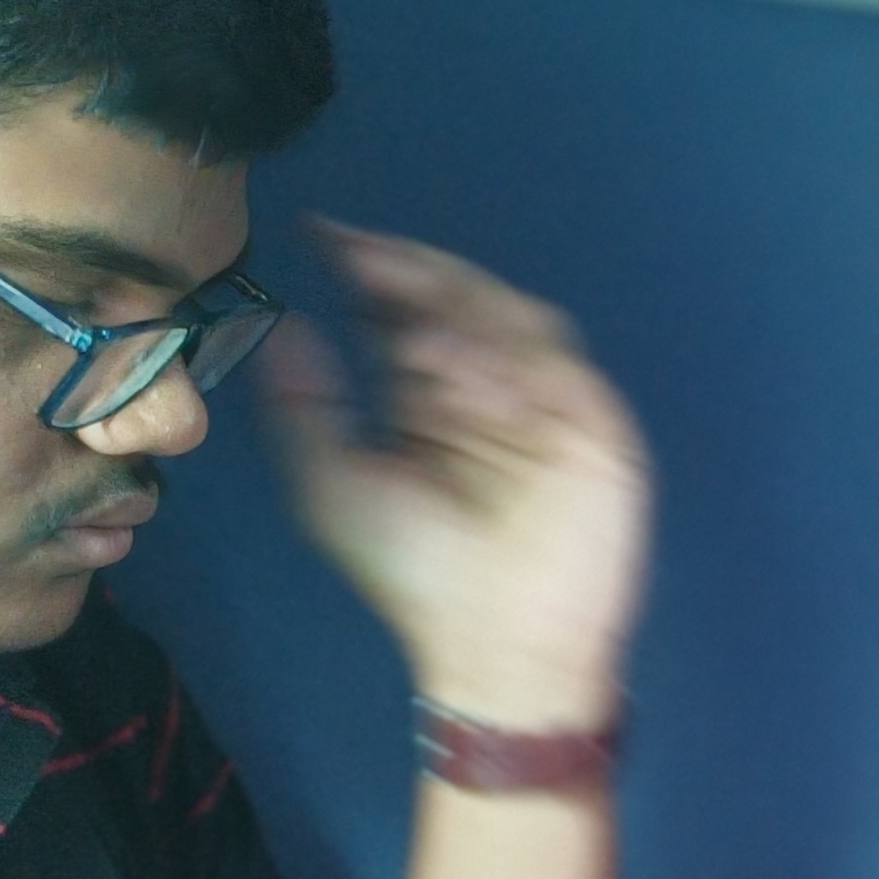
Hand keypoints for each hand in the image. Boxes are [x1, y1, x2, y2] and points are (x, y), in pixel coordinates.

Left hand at [254, 221, 652, 733]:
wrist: (499, 645)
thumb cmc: (417, 577)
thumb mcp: (332, 486)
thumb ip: (304, 406)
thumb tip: (286, 324)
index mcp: (427, 399)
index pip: (403, 311)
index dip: (369, 266)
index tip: (321, 233)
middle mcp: (486, 389)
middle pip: (457, 297)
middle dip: (409, 270)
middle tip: (360, 253)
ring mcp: (544, 403)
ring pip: (509, 316)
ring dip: (456, 307)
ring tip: (404, 323)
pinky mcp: (593, 425)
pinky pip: (555, 366)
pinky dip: (509, 358)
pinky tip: (459, 371)